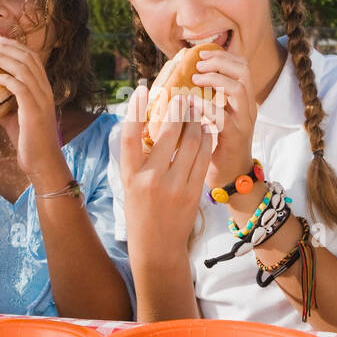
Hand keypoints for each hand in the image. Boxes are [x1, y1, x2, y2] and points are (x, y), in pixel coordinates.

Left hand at [0, 38, 63, 179]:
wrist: (42, 162)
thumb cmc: (28, 141)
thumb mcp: (14, 117)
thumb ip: (3, 104)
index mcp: (43, 88)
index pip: (32, 58)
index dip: (14, 46)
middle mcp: (45, 90)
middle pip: (27, 58)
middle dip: (5, 47)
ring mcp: (41, 99)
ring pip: (23, 69)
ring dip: (2, 59)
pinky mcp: (34, 111)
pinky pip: (20, 88)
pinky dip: (6, 79)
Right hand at [120, 86, 212, 253]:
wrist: (157, 247)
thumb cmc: (141, 212)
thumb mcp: (131, 185)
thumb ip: (139, 159)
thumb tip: (149, 125)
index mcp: (130, 175)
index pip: (130, 135)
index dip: (134, 110)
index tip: (141, 89)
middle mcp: (150, 178)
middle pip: (167, 132)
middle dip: (178, 109)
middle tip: (183, 95)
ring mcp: (173, 185)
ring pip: (190, 142)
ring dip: (195, 121)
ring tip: (197, 108)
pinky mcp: (192, 191)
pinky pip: (203, 157)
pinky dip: (206, 139)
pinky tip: (206, 129)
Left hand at [189, 49, 257, 188]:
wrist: (231, 178)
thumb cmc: (216, 146)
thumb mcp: (214, 117)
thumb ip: (206, 99)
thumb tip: (182, 79)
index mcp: (243, 101)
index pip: (242, 67)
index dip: (223, 56)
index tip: (201, 54)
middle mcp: (248, 108)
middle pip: (244, 72)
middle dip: (220, 62)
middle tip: (198, 63)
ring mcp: (243, 122)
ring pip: (238, 89)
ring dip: (215, 79)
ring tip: (195, 78)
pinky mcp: (234, 138)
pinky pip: (222, 116)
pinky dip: (205, 106)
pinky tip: (190, 103)